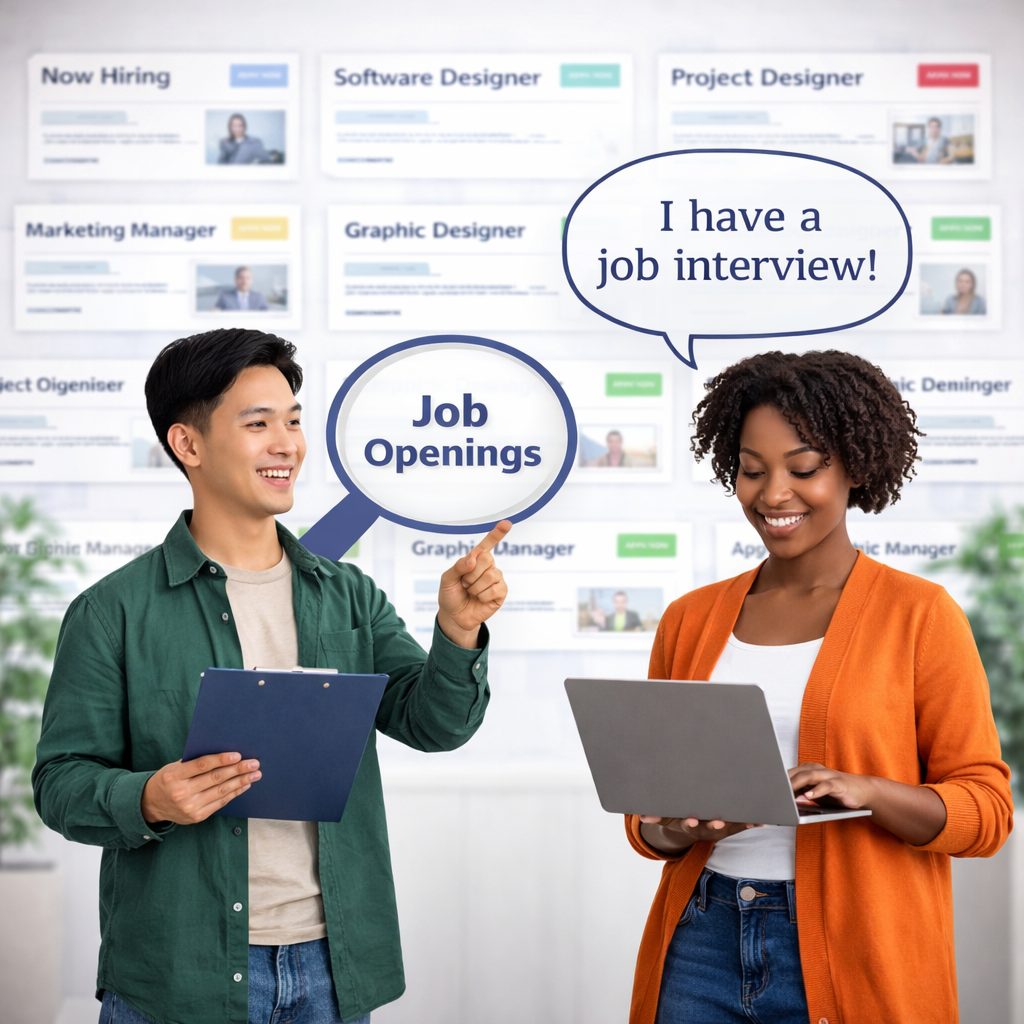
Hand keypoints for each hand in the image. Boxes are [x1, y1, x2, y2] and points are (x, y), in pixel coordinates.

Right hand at [141, 752, 260, 824]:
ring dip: (241, 782)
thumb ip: (194, 762)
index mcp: (174, 776)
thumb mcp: (174, 767)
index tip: (238, 755)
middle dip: (238, 770)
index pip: (201, 765)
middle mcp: (182, 792)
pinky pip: (220, 803)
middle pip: (215, 779)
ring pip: (221, 791)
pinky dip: (234, 793)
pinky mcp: (197, 817)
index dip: (221, 759)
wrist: (151, 805)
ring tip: (254, 774)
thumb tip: (224, 753)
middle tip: (254, 763)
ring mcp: (190, 807)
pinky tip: (244, 785)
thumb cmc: (168, 780)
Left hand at [437, 521, 511, 648]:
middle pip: (486, 558)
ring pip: (490, 575)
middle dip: (471, 574)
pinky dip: (482, 596)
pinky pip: (494, 589)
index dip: (497, 534)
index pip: (487, 544)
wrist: (454, 616)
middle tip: (465, 583)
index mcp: (475, 559)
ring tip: (471, 592)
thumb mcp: (447, 579)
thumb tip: (473, 559)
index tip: (507, 524)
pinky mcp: (501, 592)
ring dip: (475, 587)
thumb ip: (458, 566)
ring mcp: (496, 579)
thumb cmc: (451, 595)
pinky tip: (480, 599)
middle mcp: (488, 567)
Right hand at [638, 815, 759, 854]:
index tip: (690, 821)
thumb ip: (656, 816)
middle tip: (718, 822)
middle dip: (715, 825)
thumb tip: (641, 817)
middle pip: (710, 828)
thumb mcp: (667, 817)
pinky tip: (762, 820)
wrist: (692, 826)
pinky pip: (741, 826)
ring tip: (749, 820)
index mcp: (689, 825)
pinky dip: (751, 823)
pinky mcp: (730, 827)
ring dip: (739, 824)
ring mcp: (719, 829)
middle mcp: (705, 829)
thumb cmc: (679, 816)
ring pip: (729, 827)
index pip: (688, 825)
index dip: (689, 824)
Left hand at [787, 762, 946, 844]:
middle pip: (795, 773)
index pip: (788, 774)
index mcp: (806, 770)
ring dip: (797, 785)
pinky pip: (826, 786)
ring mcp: (827, 775)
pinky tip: (808, 797)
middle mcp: (815, 769)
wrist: (861, 791)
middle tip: (771, 791)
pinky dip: (816, 791)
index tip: (763, 790)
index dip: (776, 781)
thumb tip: (780, 802)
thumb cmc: (834, 794)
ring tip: (787, 793)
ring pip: (808, 776)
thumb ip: (798, 795)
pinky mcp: (839, 784)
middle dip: (783, 782)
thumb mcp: (813, 794)